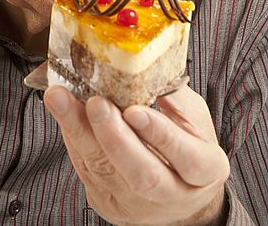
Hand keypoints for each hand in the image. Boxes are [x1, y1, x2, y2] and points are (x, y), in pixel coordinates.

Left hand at [44, 85, 229, 225]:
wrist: (180, 189)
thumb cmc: (188, 143)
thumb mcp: (192, 116)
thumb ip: (171, 94)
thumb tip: (144, 62)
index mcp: (204, 170)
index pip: (186, 158)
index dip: (160, 135)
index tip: (136, 110)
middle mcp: (173, 195)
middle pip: (143, 175)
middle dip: (114, 137)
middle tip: (95, 104)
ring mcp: (138, 206)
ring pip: (106, 173)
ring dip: (80, 132)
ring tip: (62, 100)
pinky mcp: (108, 202)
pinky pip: (86, 171)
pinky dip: (73, 137)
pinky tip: (63, 112)